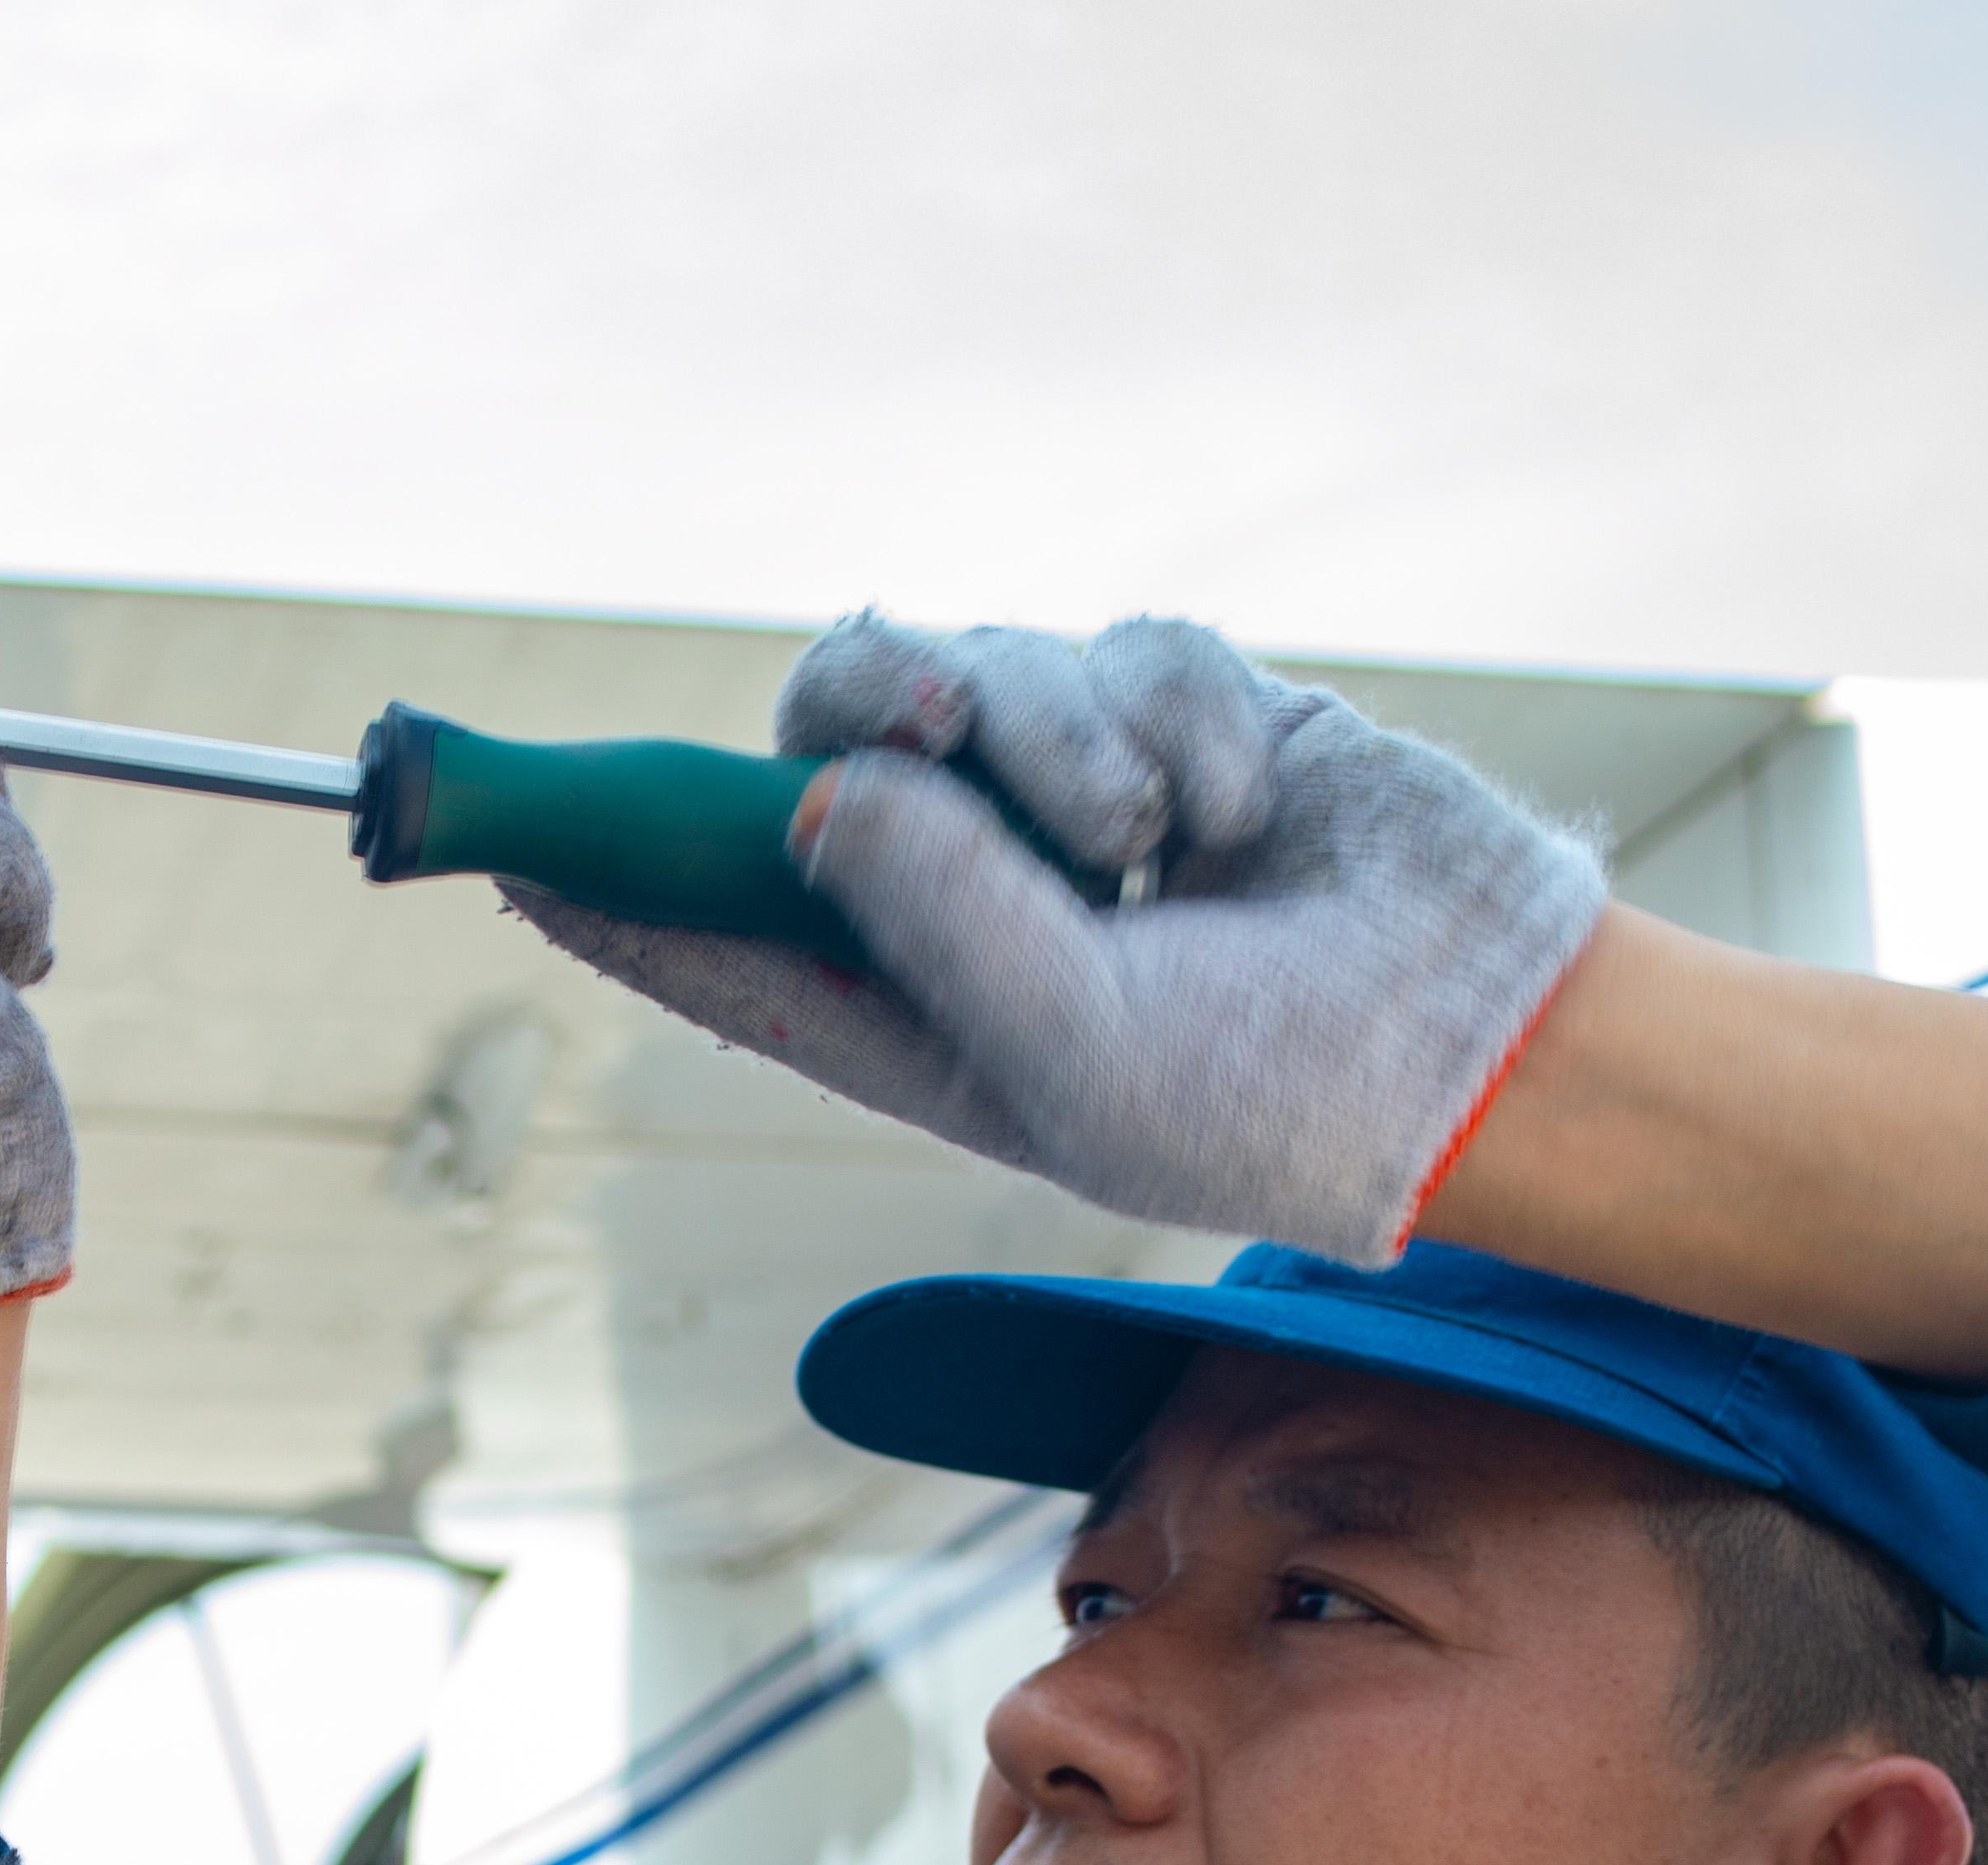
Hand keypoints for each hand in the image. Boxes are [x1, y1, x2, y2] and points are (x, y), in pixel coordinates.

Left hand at [507, 612, 1605, 1261]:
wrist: (1483, 1035)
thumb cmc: (1273, 1096)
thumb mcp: (1078, 1051)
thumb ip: (939, 924)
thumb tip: (822, 797)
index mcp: (906, 1011)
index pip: (718, 931)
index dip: (613, 881)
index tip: (504, 844)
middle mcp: (962, 896)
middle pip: (821, 739)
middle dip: (870, 710)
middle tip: (938, 722)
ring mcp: (1062, 797)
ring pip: (973, 672)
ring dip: (1056, 735)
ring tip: (1156, 844)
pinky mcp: (1171, 713)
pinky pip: (1120, 645)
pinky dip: (1178, 716)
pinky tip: (1241, 811)